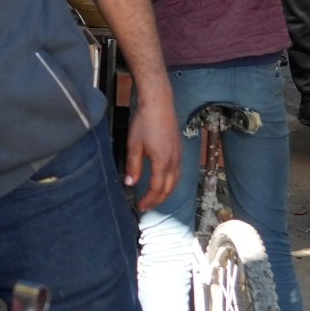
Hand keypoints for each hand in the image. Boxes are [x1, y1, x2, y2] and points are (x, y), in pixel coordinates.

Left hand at [125, 87, 180, 211]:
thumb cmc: (145, 122)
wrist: (159, 104)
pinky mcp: (179, 150)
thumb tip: (130, 183)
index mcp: (163, 162)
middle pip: (169, 188)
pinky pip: (178, 172)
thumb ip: (133, 166)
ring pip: (176, 181)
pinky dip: (171, 182)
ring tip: (155, 198)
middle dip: (158, 200)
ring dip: (166, 192)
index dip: (149, 200)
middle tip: (147, 206)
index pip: (158, 188)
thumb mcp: (134, 145)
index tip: (141, 206)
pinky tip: (164, 182)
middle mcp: (174, 161)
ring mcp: (179, 155)